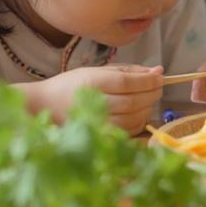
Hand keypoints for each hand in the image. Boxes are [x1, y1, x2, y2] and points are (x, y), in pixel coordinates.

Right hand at [29, 65, 163, 134]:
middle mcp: (95, 103)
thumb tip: (158, 71)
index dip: (148, 80)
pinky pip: (128, 130)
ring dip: (148, 107)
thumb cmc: (72, 84)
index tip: (160, 76)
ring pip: (134, 117)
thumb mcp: (98, 70)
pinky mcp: (101, 136)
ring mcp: (98, 122)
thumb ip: (129, 71)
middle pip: (134, 101)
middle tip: (158, 86)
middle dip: (153, 93)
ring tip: (149, 97)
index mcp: (93, 82)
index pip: (128, 83)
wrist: (45, 105)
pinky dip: (139, 120)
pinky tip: (138, 111)